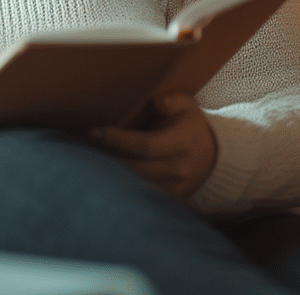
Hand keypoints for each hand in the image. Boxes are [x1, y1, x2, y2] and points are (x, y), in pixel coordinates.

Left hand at [89, 93, 216, 199]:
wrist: (213, 157)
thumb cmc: (191, 126)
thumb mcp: (186, 105)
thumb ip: (172, 100)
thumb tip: (157, 101)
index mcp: (181, 142)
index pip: (145, 145)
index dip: (117, 140)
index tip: (94, 133)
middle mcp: (178, 168)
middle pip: (135, 168)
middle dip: (108, 159)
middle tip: (86, 148)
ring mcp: (175, 187)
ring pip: (136, 185)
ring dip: (112, 175)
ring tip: (91, 163)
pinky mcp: (169, 199)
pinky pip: (141, 196)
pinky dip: (122, 187)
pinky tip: (106, 177)